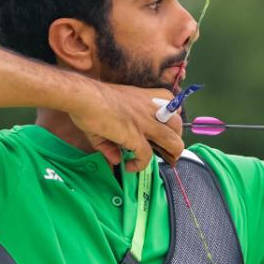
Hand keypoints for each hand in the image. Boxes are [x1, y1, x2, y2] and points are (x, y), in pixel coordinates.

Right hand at [70, 84, 184, 172]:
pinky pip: (146, 156)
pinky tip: (131, 167)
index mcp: (146, 98)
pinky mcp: (135, 136)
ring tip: (163, 160)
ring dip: (171, 153)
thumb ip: (114, 138)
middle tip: (169, 151)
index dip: (173, 118)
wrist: (85, 96)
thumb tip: (116, 158)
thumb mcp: (110, 115)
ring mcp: (145, 123)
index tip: (167, 129)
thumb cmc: (93, 98)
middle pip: (178, 124)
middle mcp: (150, 109)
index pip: (173, 105)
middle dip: (177, 139)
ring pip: (173, 141)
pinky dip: (140, 165)